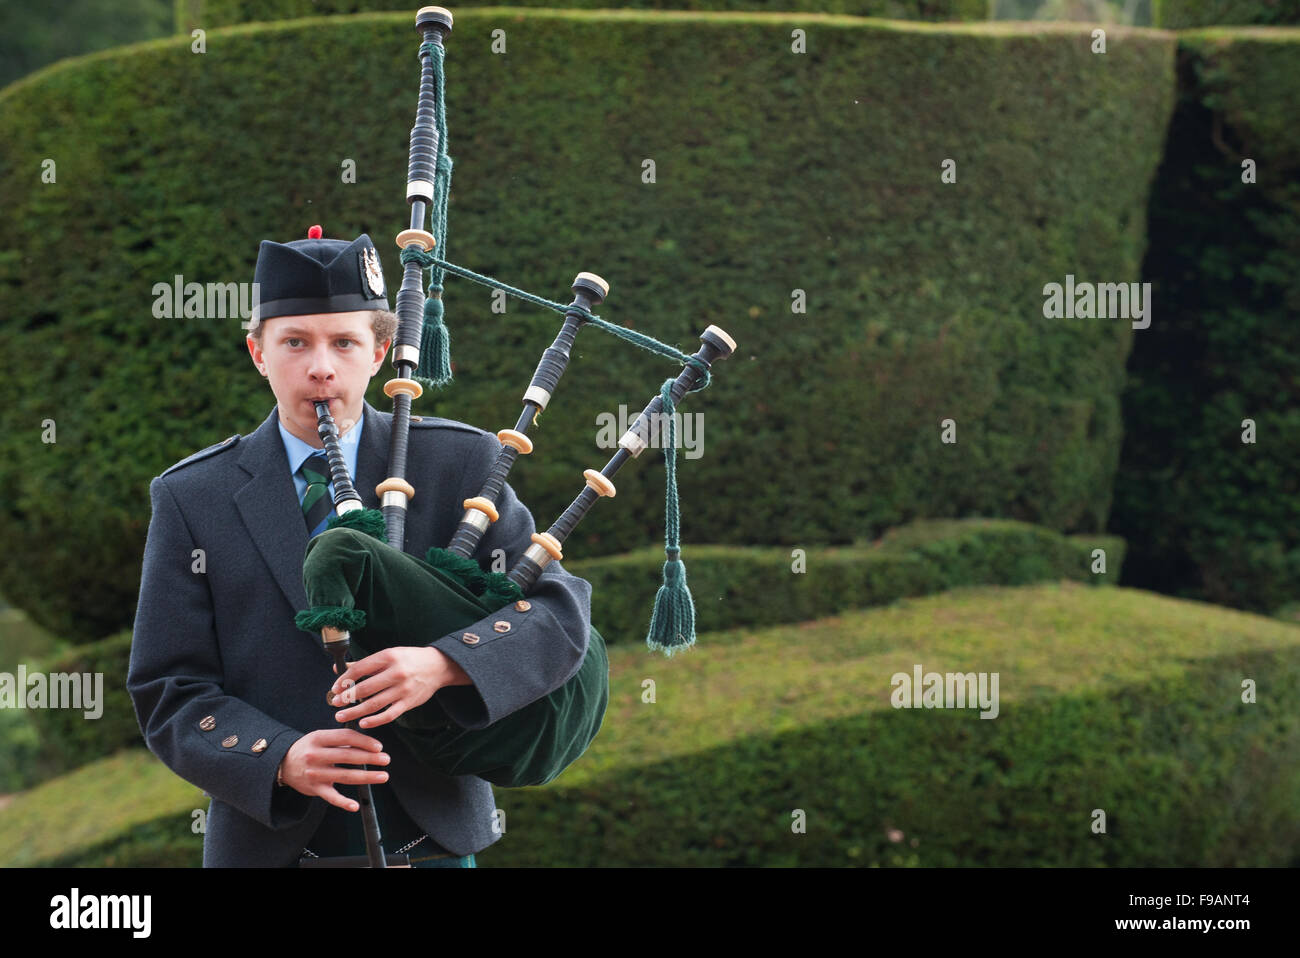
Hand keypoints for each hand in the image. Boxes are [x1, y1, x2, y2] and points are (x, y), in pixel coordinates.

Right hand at [278, 729, 389, 811]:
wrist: (282, 764)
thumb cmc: (308, 748)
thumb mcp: (320, 737)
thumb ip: (341, 739)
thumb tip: (369, 742)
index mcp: (318, 738)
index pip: (346, 737)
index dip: (364, 741)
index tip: (379, 746)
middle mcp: (315, 755)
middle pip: (348, 756)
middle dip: (370, 758)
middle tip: (386, 759)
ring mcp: (315, 773)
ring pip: (345, 775)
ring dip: (366, 777)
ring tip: (383, 776)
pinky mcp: (314, 789)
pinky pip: (331, 797)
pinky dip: (343, 802)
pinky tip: (355, 806)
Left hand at [329, 646, 470, 728]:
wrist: (438, 666)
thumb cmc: (408, 659)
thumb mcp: (388, 655)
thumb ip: (364, 664)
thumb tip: (338, 669)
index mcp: (388, 657)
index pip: (360, 669)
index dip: (344, 679)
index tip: (335, 688)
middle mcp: (396, 672)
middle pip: (365, 688)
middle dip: (346, 698)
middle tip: (335, 703)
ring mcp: (403, 689)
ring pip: (374, 703)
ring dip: (355, 712)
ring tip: (341, 716)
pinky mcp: (409, 702)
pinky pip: (389, 714)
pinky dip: (375, 720)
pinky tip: (363, 723)